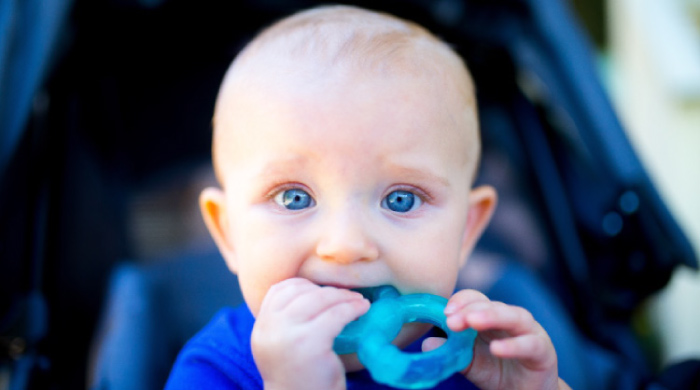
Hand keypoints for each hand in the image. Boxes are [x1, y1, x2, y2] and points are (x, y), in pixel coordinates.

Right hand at [251, 278, 369, 389]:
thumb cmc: (301, 379)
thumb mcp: (282, 346)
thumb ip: (285, 321)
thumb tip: (311, 290)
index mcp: (261, 328)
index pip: (278, 290)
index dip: (304, 285)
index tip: (322, 290)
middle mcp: (269, 329)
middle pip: (301, 292)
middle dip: (328, 290)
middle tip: (348, 295)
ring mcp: (288, 335)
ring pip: (320, 299)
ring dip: (343, 296)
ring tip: (358, 300)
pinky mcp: (310, 343)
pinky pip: (336, 314)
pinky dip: (352, 308)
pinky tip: (363, 308)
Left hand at [422, 290, 570, 389]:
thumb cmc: (497, 371)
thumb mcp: (469, 363)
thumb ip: (451, 352)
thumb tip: (426, 343)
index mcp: (490, 316)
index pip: (474, 299)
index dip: (459, 302)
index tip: (444, 314)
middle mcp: (509, 318)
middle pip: (491, 304)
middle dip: (469, 309)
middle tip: (452, 320)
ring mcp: (528, 331)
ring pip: (512, 316)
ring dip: (491, 316)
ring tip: (472, 322)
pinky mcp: (542, 350)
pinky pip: (529, 343)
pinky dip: (513, 345)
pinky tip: (497, 349)